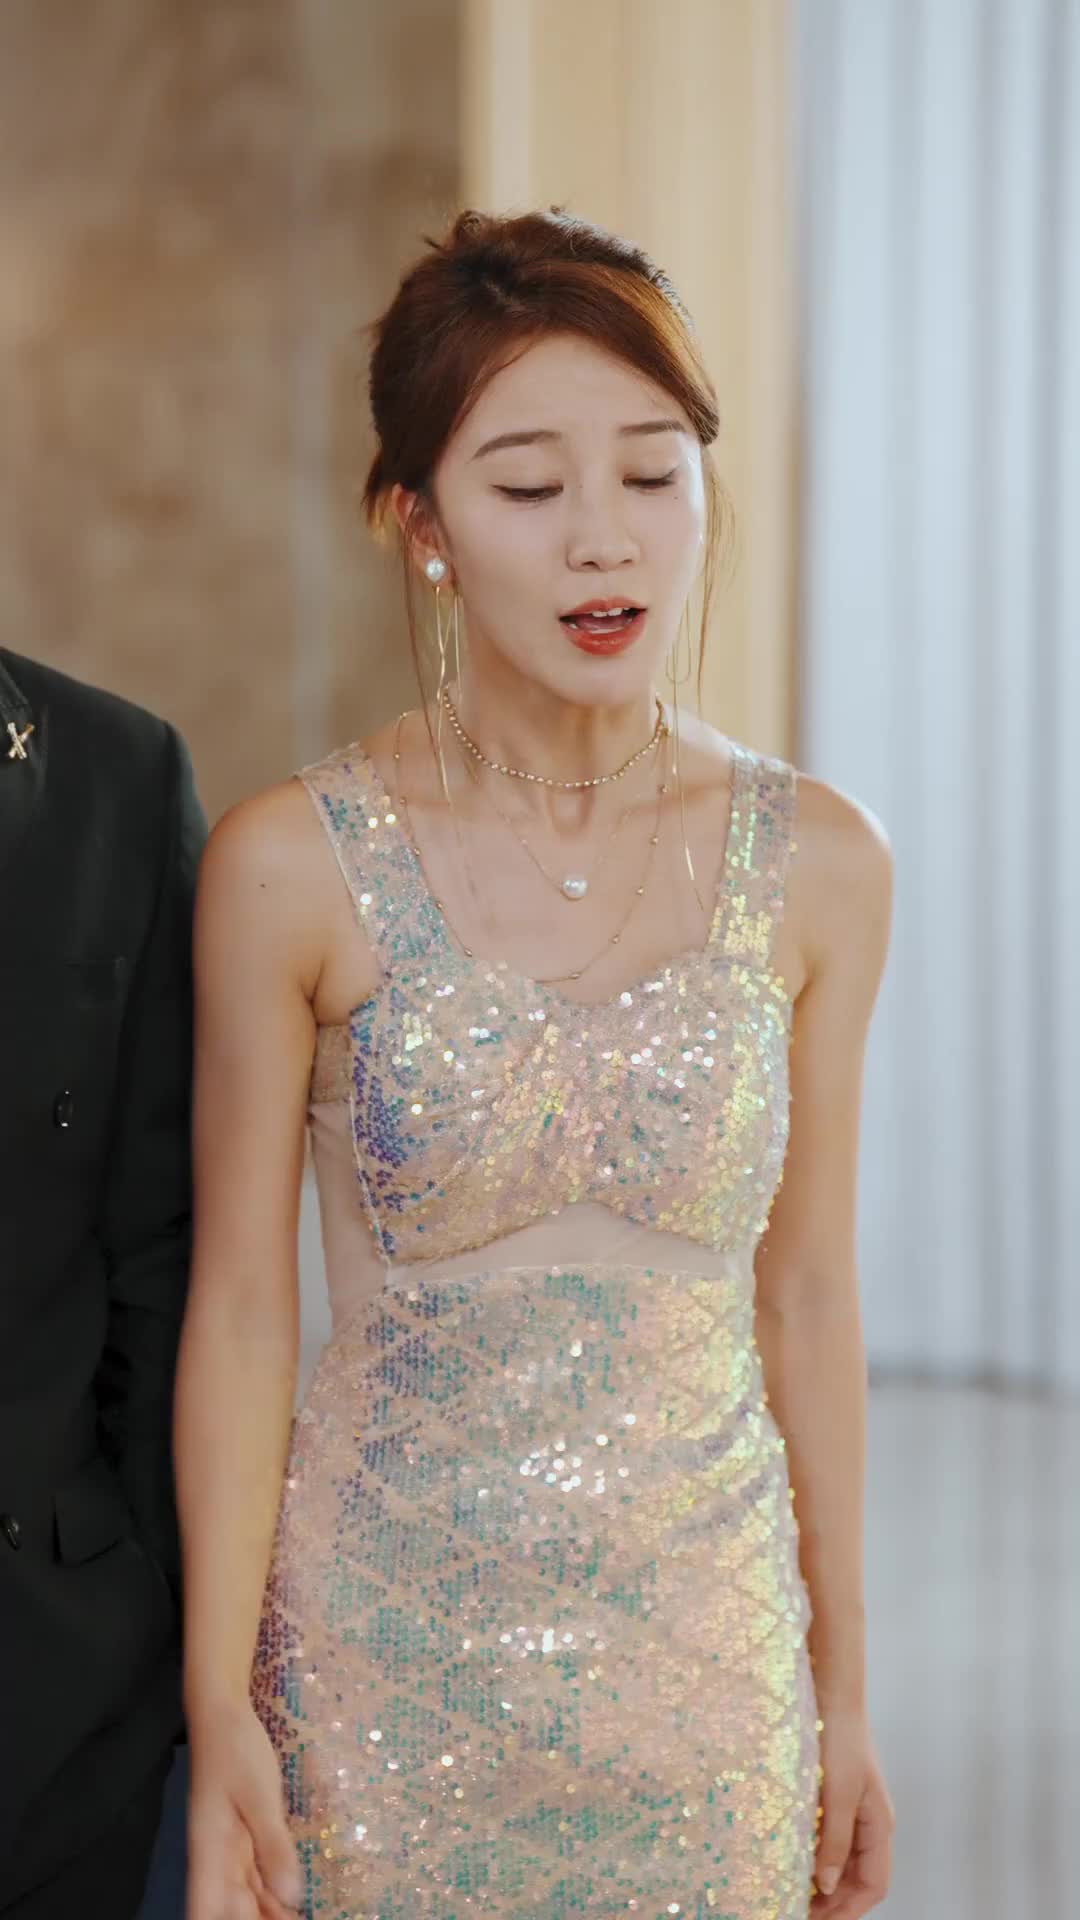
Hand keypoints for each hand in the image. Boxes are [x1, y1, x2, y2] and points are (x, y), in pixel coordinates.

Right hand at [186, 1701, 303, 1919]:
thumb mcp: (259, 1795)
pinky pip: (258, 1877)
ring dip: (270, 1913)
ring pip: (247, 1899)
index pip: (204, 1913)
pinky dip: (275, 1894)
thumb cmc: (235, 1749)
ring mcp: (230, 1850)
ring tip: (303, 1917)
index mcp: (209, 1853)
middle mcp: (215, 1860)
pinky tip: (296, 1904)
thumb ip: (273, 1846)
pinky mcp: (246, 1839)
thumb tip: (290, 1898)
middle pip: (229, 1912)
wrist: (223, 1712)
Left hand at [811, 1705, 893, 1916]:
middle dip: (833, 1901)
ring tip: (792, 1892)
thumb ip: (833, 1841)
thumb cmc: (839, 1739)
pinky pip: (831, 1839)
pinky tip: (793, 1860)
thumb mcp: (837, 1794)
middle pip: (857, 1878)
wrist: (832, 1692)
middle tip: (797, 1911)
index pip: (874, 1885)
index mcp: (879, 1825)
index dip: (848, 1910)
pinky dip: (815, 1856)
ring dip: (822, 1881)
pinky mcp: (837, 1796)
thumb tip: (826, 1886)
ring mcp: (855, 1809)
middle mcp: (870, 1822)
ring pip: (843, 1860)